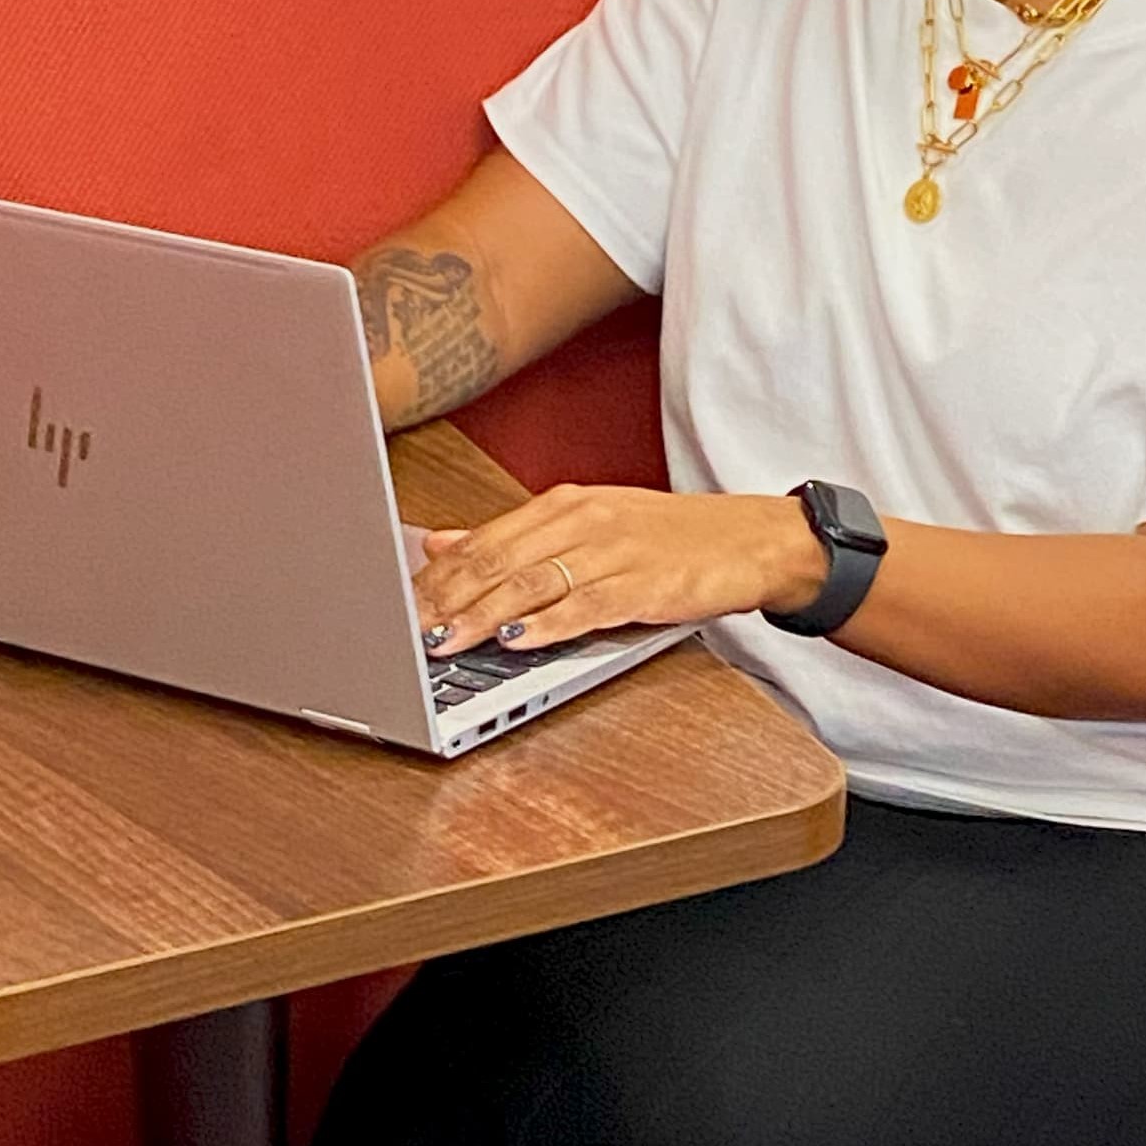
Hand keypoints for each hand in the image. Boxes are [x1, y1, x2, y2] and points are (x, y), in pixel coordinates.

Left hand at [413, 484, 826, 656]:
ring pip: (533, 584)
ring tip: (445, 641)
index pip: (485, 540)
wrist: (750, 538)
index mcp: (563, 504)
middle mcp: (582, 521)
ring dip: (483, 616)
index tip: (395, 603)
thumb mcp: (586, 525)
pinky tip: (518, 639)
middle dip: (447, 599)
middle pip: (499, 561)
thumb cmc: (666, 537)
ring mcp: (614, 552)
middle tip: (404, 629)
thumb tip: (442, 544)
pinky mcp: (644, 585)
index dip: (437, 576)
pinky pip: (587, 606)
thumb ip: (513, 537)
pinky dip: (548, 624)